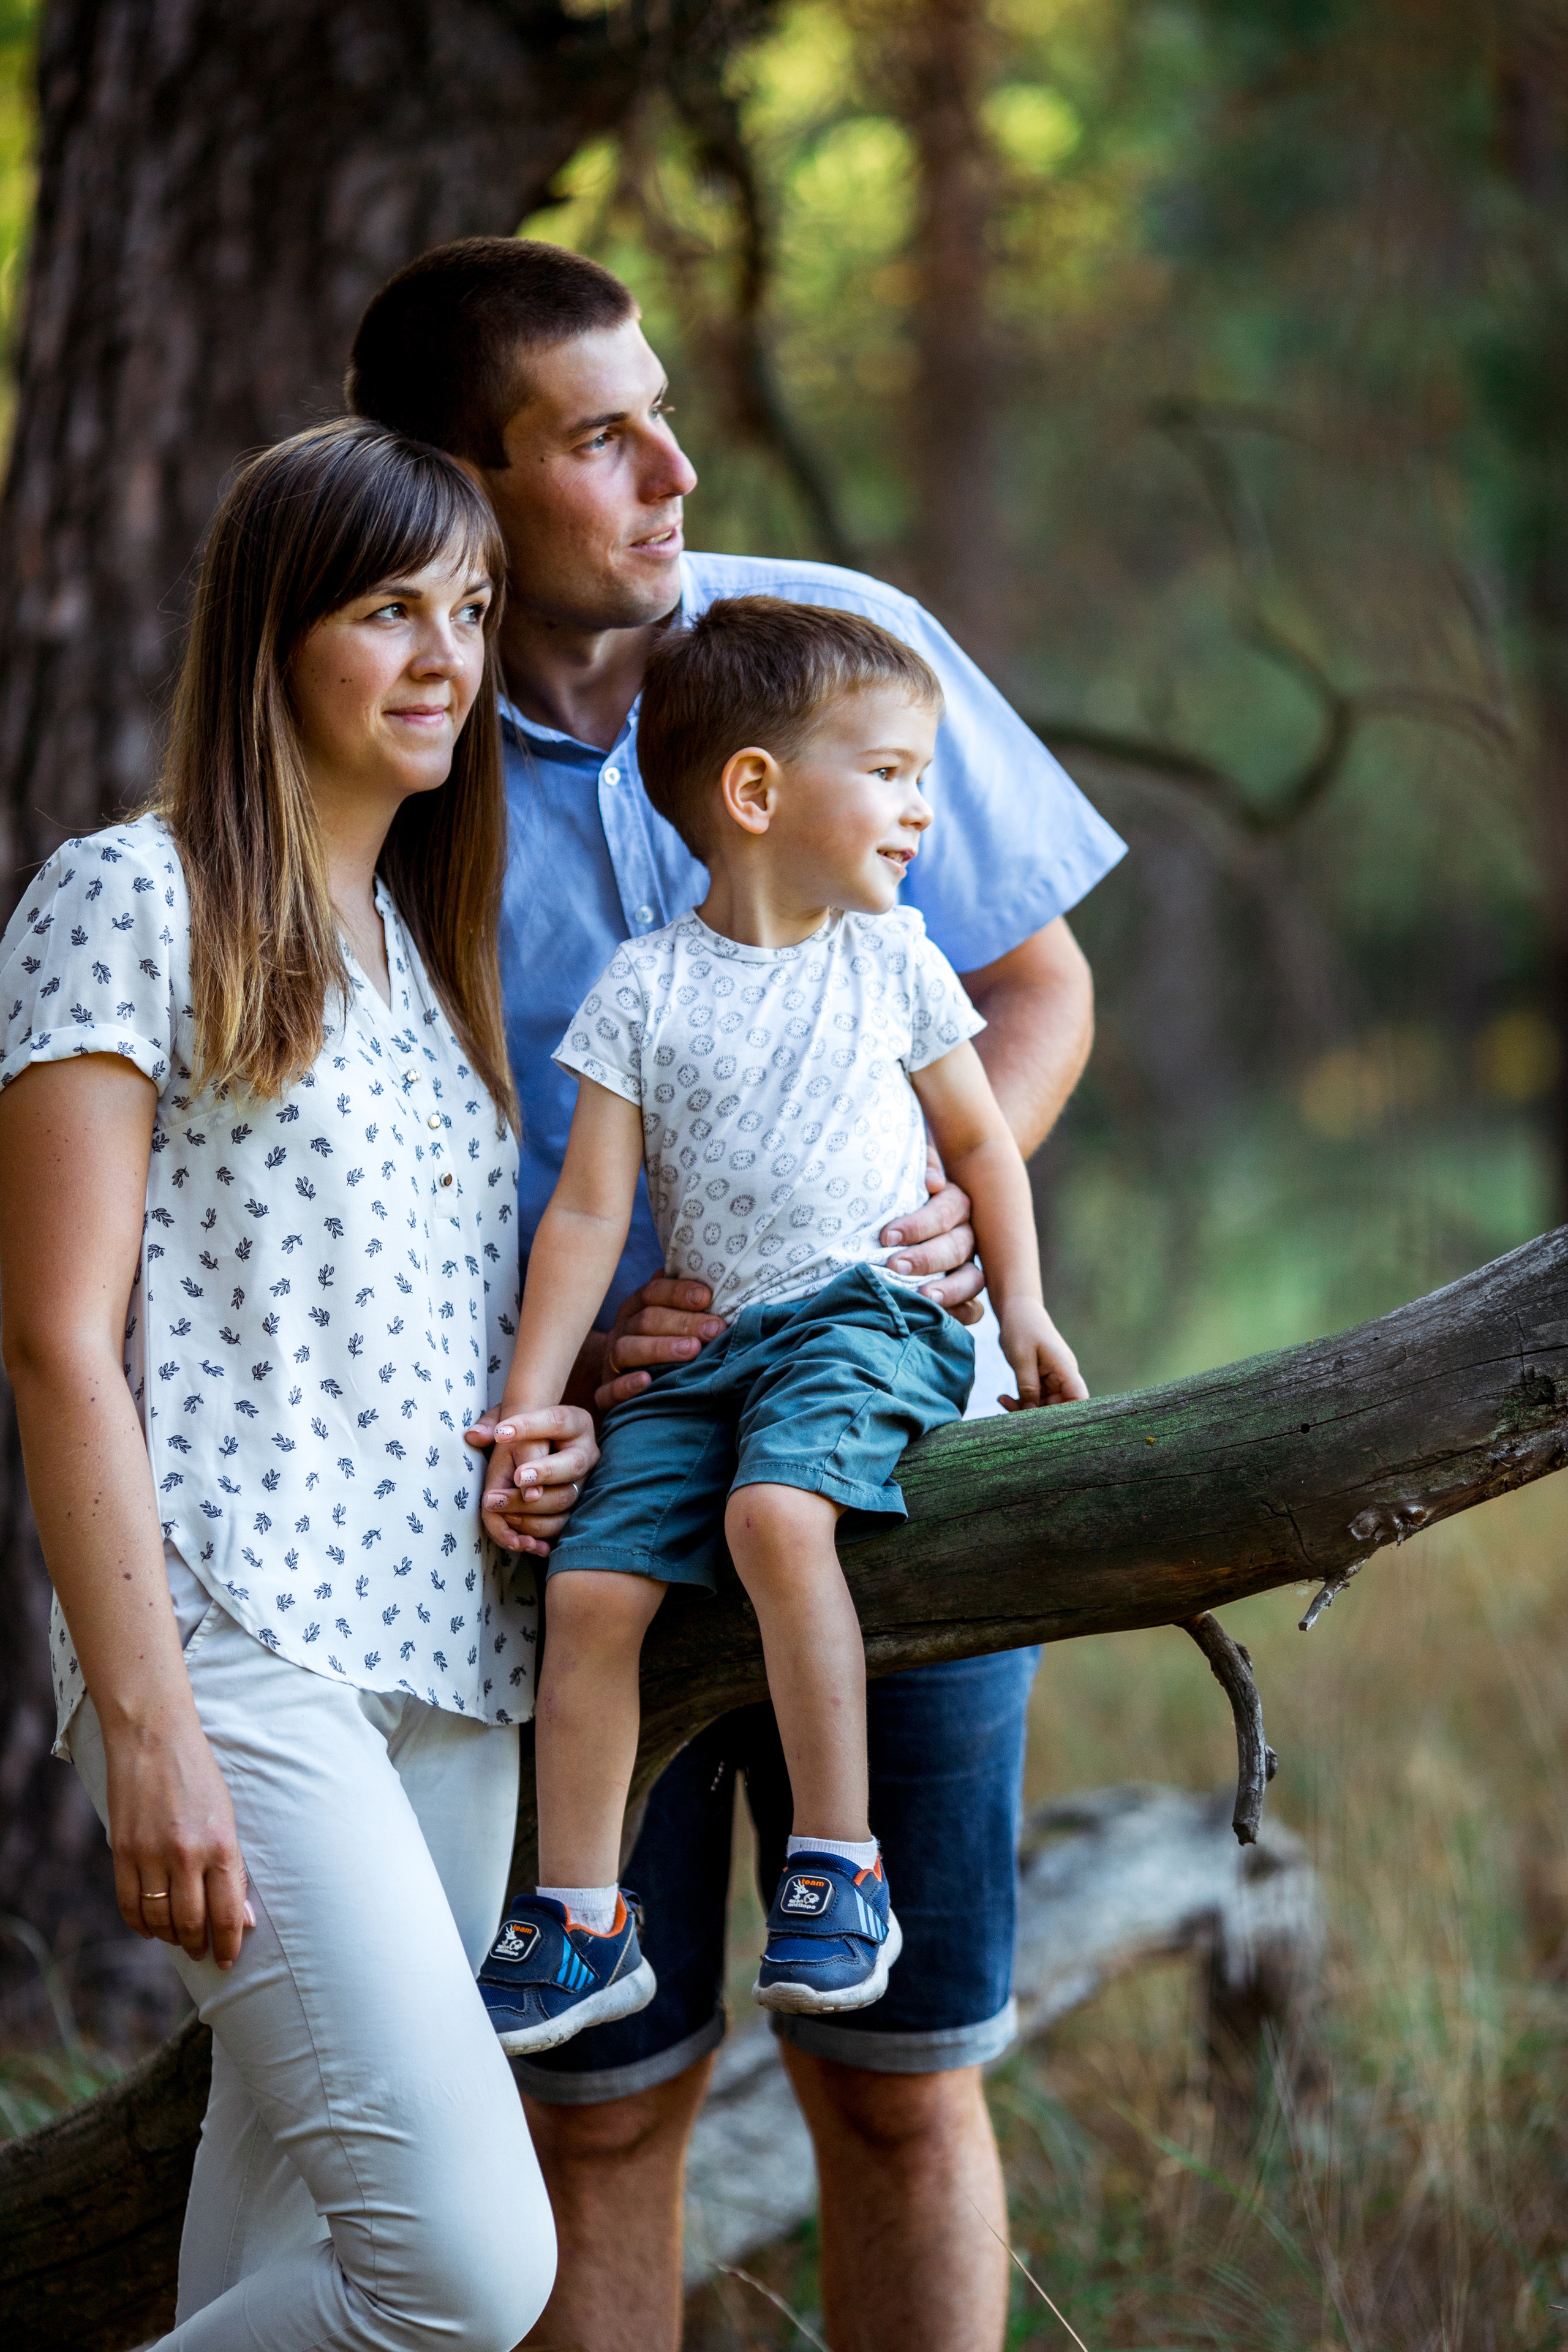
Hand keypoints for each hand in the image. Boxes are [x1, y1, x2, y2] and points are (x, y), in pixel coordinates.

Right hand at [104, 1712, 253, 1967]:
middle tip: (201, 1953)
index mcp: (221, 1845)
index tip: (228, 1960)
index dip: (228, 1943)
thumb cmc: (198, 1776)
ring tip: (178, 1939)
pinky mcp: (123, 1851)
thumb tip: (241, 1918)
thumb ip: (232, 1868)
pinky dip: (139, 1924)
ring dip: (170, 1937)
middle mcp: (187, 1855)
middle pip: (191, 1923)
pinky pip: (129, 1904)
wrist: (153, 1738)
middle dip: (198, 1946)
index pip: (226, 1913)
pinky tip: (150, 1928)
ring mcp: (151, 1855)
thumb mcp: (228, 1817)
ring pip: (159, 1919)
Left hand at [465, 1404, 600, 1554]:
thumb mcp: (509, 1419)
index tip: (500, 1433)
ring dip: (531, 1507)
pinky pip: (561, 1527)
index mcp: (574, 1424)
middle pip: (571, 1465)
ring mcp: (583, 1485)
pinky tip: (518, 1538)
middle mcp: (585, 1454)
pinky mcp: (575, 1511)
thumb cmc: (524, 1433)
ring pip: (566, 1499)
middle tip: (514, 1478)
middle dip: (542, 1473)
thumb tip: (474, 1437)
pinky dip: (539, 1535)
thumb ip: (491, 1425)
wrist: (541, 1449)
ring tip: (498, 1504)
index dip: (529, 1426)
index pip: (555, 1421)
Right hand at [593, 1278, 725, 1413]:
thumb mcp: (665, 1321)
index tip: (706, 1297)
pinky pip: (609, 1390)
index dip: (678, 1292)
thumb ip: (680, 1303)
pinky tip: (646, 1381)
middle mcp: (620, 1332)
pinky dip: (626, 1385)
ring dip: (660, 1348)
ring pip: (627, 1349)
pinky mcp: (605, 1394)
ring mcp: (609, 1362)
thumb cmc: (655, 1346)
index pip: (652, 1292)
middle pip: (646, 1320)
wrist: (620, 1384)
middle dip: (682, 1322)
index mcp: (634, 1309)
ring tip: (692, 1350)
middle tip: (714, 1329)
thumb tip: (706, 1275)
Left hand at [880, 1151, 982, 1324]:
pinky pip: (974, 1308)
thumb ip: (920, 1168)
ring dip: (948, 1290)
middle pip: (958, 1246)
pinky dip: (961, 1314)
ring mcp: (968, 1265)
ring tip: (922, 1298)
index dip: (919, 1224)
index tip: (886, 1236)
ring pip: (972, 1279)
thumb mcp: (904, 1172)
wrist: (891, 1215)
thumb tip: (934, 1182)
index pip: (947, 1211)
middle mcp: (967, 1234)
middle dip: (926, 1258)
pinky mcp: (964, 1293)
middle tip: (895, 1266)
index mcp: (954, 1202)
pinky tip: (938, 1316)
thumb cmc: (894, 1193)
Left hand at [997, 1300, 1088, 1410]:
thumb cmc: (1022, 1327)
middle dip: (1038, 1414)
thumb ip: (1028, 1385)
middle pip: (1060, 1406)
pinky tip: (1003, 1398)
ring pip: (1044, 1404)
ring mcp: (1052, 1378)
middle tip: (1014, 1414)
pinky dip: (1020, 1400)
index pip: (1079, 1398)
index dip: (1069, 1414)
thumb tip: (1031, 1412)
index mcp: (1065, 1368)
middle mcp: (1062, 1375)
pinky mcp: (1040, 1378)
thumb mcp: (1021, 1357)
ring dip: (1025, 1408)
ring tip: (1003, 1402)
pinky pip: (1034, 1397)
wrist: (1017, 1310)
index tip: (1046, 1422)